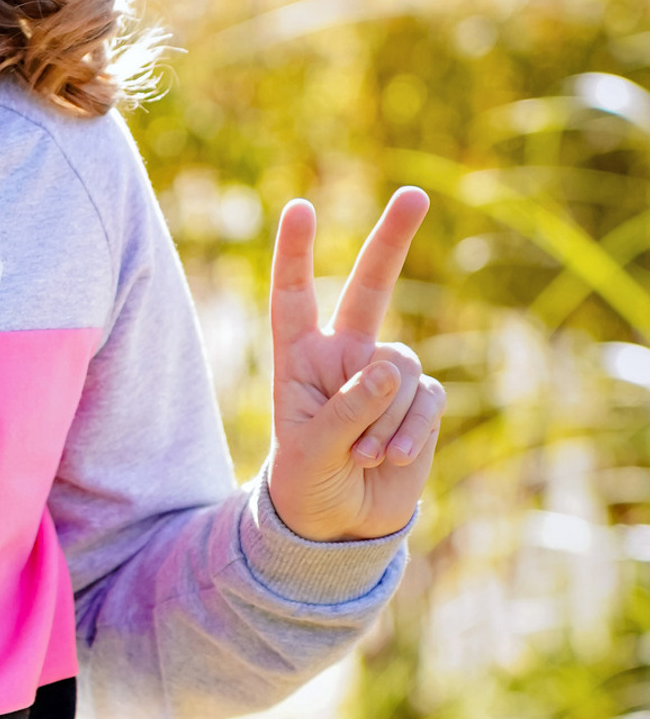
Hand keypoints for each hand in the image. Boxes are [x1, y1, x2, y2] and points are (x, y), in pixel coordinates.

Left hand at [266, 188, 445, 542]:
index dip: (295, 255)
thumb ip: (349, 409)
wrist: (340, 524)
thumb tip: (392, 368)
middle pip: (371, 289)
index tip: (300, 208)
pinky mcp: (419, 402)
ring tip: (363, 456)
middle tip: (414, 193)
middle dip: (392, 241)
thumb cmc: (307, 483)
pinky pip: (424, 401)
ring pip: (400, 370)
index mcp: (299, 359)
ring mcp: (385, 376)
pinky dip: (409, 432)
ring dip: (384, 419)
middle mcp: (344, 356)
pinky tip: (393, 459)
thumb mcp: (312, 451)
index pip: (294, 298)